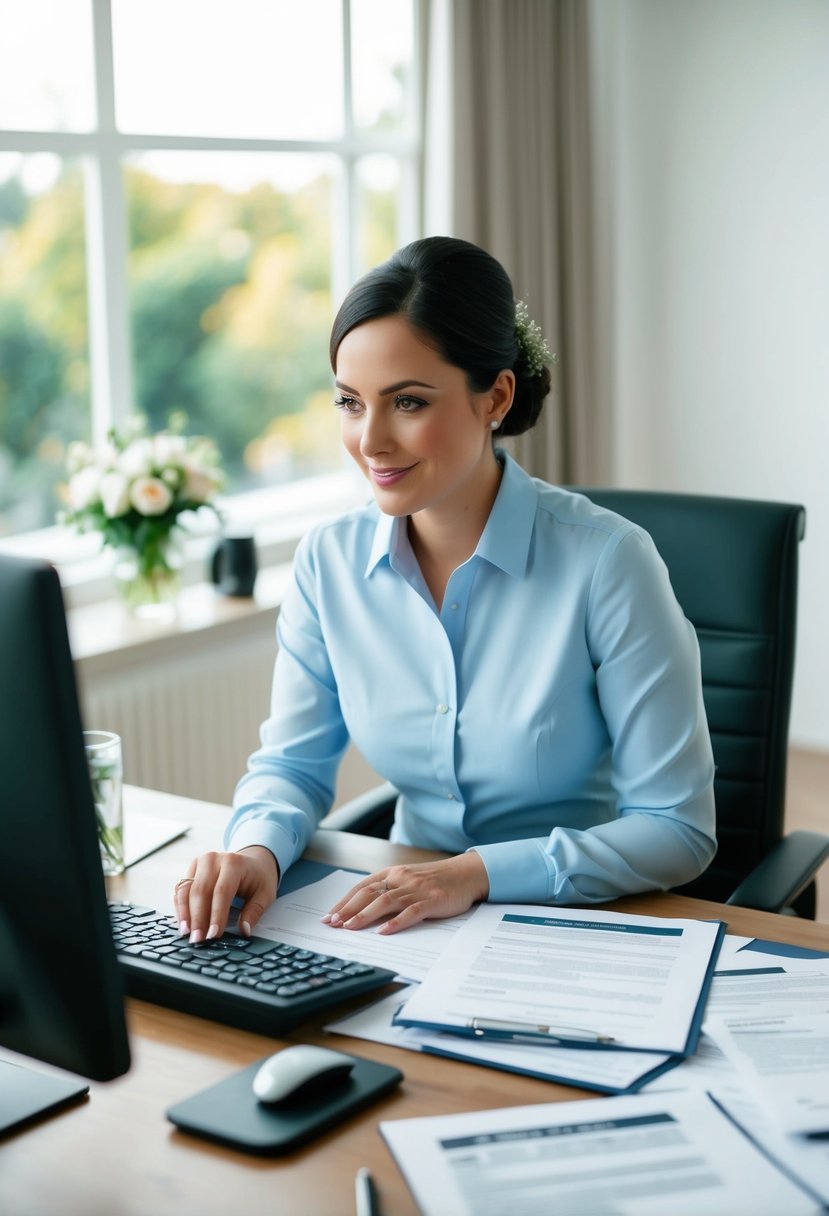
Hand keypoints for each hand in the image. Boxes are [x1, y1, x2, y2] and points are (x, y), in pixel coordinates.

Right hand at [173, 845, 278, 943]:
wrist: (253, 861)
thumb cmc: (258, 878)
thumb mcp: (265, 893)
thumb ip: (255, 911)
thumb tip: (244, 930)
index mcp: (233, 863)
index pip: (222, 891)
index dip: (216, 915)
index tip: (213, 935)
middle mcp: (213, 859)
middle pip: (200, 891)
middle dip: (197, 918)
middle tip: (197, 940)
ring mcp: (199, 863)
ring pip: (186, 890)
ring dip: (184, 914)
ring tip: (186, 934)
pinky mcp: (191, 870)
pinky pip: (181, 890)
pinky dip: (180, 907)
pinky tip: (183, 923)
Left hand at [321, 852, 489, 935]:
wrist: (467, 873)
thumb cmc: (435, 880)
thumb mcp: (409, 880)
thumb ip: (389, 890)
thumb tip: (362, 910)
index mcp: (393, 873)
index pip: (362, 887)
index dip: (344, 901)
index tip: (329, 916)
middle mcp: (402, 878)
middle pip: (369, 893)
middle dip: (348, 910)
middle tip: (332, 924)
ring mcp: (417, 889)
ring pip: (385, 902)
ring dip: (365, 915)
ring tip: (350, 928)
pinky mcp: (432, 901)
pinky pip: (410, 912)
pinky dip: (395, 922)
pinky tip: (383, 932)